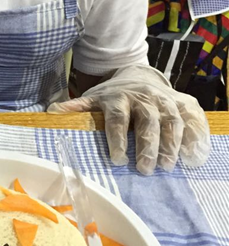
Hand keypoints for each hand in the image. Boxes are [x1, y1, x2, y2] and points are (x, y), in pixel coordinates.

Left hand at [48, 66, 209, 175]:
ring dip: (171, 143)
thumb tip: (50, 113)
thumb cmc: (112, 96)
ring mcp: (165, 99)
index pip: (117, 117)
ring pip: (171, 119)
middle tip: (145, 169)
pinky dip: (196, 135)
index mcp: (118, 97)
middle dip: (147, 144)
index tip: (117, 159)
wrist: (137, 76)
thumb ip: (75, 108)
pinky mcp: (183, 103)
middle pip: (147, 120)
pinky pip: (193, 117)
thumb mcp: (92, 99)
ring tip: (167, 166)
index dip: (117, 138)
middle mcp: (143, 97)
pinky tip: (194, 155)